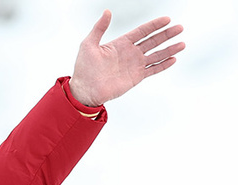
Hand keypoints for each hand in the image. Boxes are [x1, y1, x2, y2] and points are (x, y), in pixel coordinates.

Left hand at [69, 11, 184, 106]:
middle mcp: (130, 53)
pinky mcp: (136, 77)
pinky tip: (174, 59)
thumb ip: (99, 28)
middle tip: (180, 27)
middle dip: (167, 34)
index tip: (167, 19)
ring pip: (156, 55)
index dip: (154, 25)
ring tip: (182, 43)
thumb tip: (107, 11)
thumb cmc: (84, 68)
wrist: (85, 90)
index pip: (142, 31)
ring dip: (169, 49)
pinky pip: (153, 70)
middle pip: (153, 41)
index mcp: (121, 44)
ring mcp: (134, 65)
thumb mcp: (89, 44)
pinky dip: (163, 65)